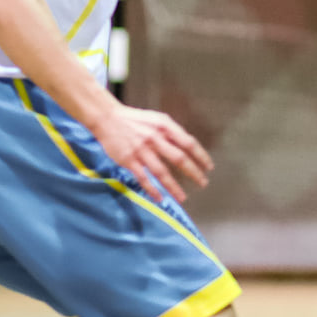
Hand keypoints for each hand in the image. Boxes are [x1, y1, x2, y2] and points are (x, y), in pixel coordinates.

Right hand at [89, 101, 212, 204]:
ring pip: (161, 172)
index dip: (201, 156)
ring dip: (173, 187)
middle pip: (179, 159)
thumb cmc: (136, 120)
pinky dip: (152, 190)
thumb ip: (173, 132)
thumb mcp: (158, 119)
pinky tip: (160, 198)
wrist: (108, 118)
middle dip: (194, 173)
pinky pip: (143, 178)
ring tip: (183, 198)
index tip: (208, 167)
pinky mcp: (129, 160)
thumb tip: (189, 147)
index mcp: (165, 127)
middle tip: (203, 183)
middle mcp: (155, 138)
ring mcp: (141, 150)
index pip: (188, 143)